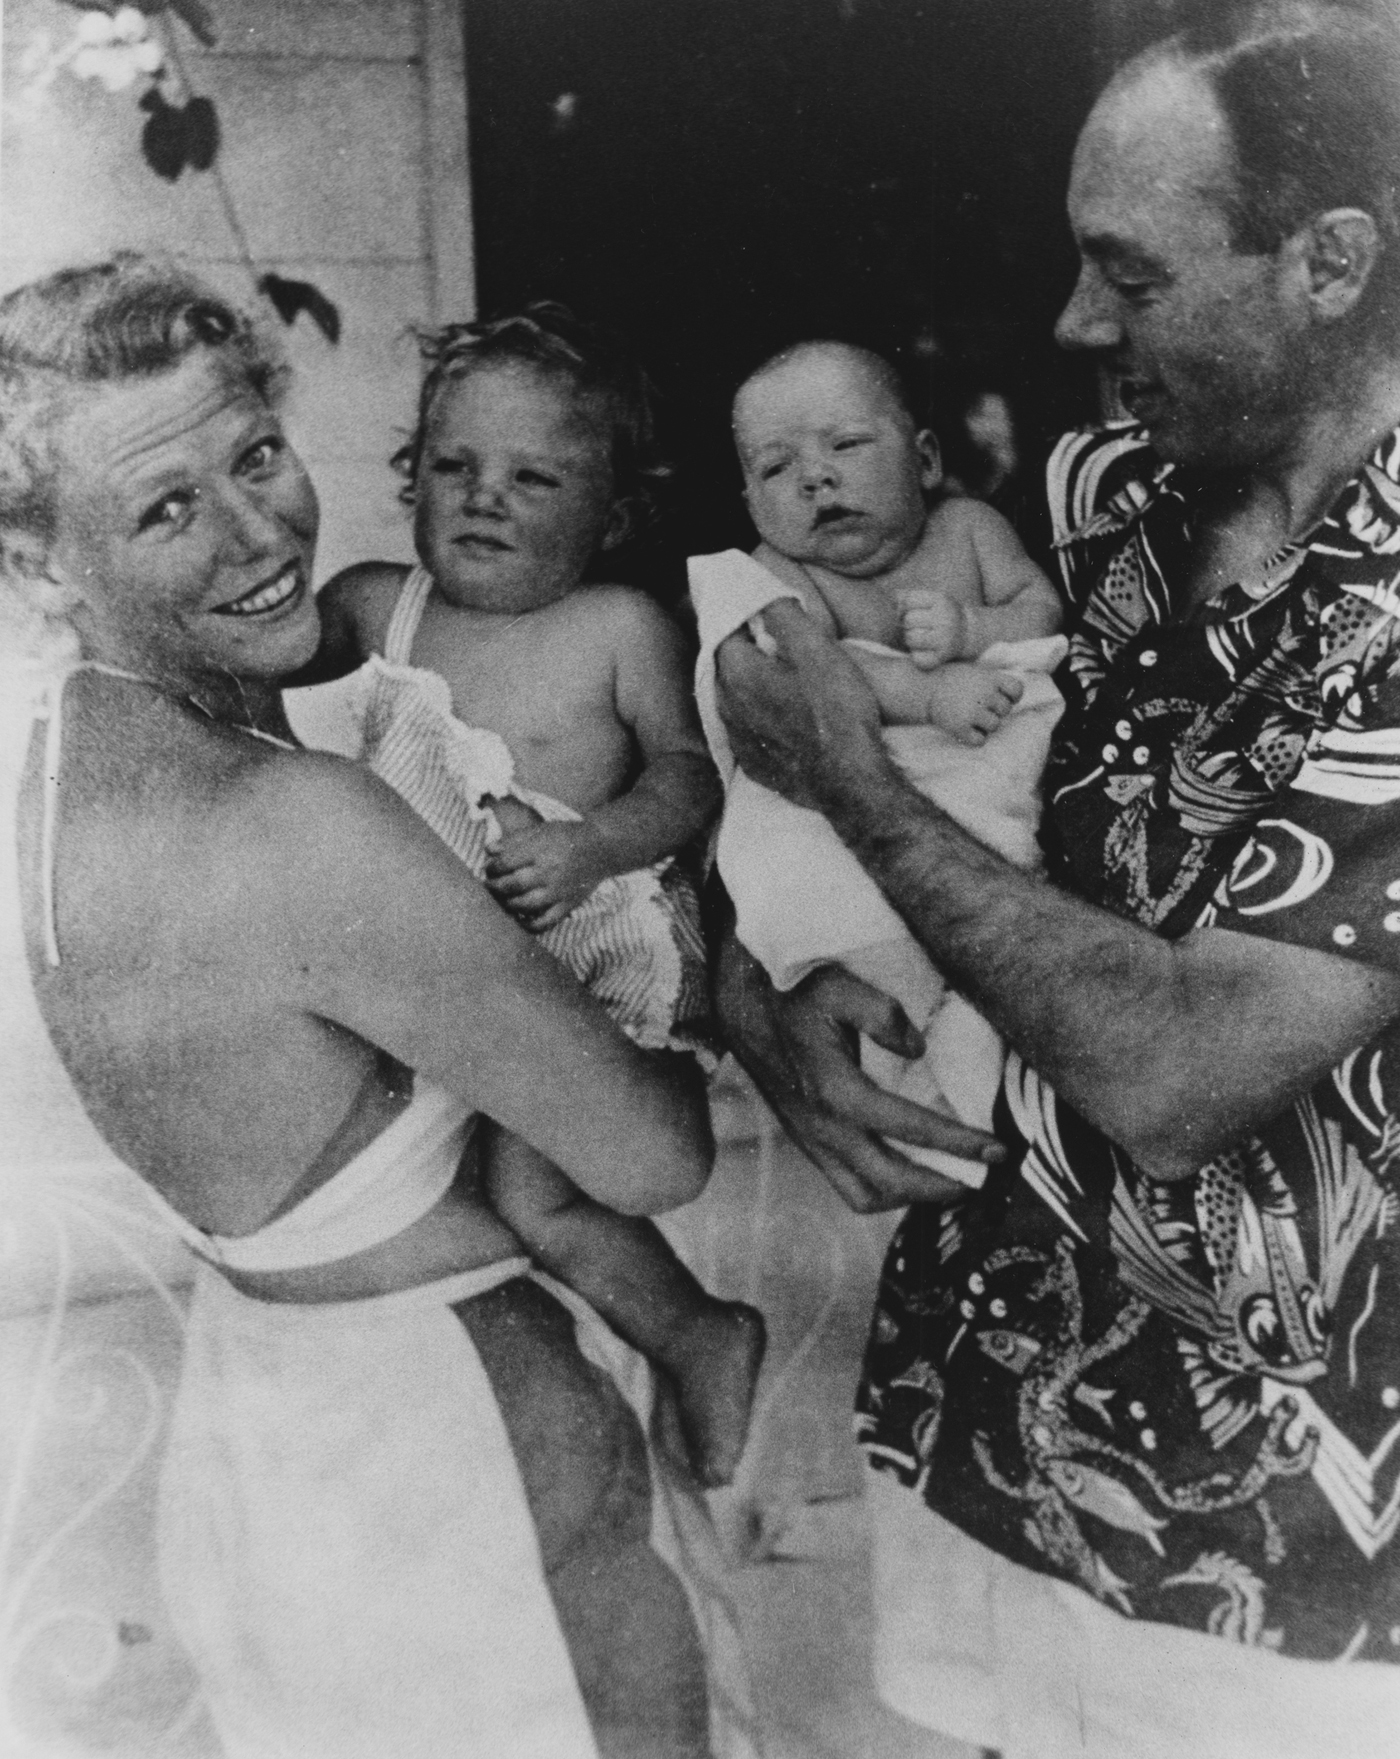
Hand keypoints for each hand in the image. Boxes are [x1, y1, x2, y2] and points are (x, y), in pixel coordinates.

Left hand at [485, 820, 611, 930]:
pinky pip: (545, 922)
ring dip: (507, 904)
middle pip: (511, 885)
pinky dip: (529, 925)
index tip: (489, 869)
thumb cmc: (567, 837)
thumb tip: (488, 850)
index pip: (505, 863)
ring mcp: (557, 892)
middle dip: (494, 887)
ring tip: (503, 899)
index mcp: (538, 851)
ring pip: (524, 905)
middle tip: (490, 886)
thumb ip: (513, 840)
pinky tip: (520, 919)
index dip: (491, 868)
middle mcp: (547, 872)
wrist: (601, 848)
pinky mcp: (567, 905)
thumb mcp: (539, 830)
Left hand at [715, 600, 890, 808]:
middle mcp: (726, 706)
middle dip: (743, 648)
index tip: (762, 611)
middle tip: (770, 640)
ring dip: (747, 683)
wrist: (849, 783)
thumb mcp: (818, 651)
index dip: (744, 616)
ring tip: (776, 676)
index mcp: (738, 673)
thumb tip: (761, 590)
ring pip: (732, 698)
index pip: (725, 629)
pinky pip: (745, 730)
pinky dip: (755, 716)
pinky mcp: (753, 764)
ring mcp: (738, 739)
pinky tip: (778, 715)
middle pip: (725, 664)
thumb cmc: (838, 713)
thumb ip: (784, 615)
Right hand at [716, 935, 1003, 1212]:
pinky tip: (910, 1173)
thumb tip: (916, 1048)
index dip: (957, 1143)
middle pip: (889, 1181)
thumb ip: (879, 1012)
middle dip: (943, 1186)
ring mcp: (811, 1139)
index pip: (908, 1129)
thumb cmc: (795, 990)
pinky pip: (845, 1185)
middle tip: (986, 1175)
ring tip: (952, 1181)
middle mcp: (822, 1126)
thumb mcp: (838, 983)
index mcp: (834, 1090)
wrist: (741, 1001)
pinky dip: (883, 1190)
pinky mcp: (806, 1141)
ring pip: (864, 1194)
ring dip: (912, 1197)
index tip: (997, 1148)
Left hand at [898, 590, 966, 668]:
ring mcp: (945, 639)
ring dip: (910, 639)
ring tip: (921, 638)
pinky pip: (917, 658)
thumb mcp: (930, 600)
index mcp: (941, 600)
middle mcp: (945, 619)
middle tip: (919, 626)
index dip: (906, 606)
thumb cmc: (939, 614)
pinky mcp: (942, 657)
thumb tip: (892, 600)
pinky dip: (917, 656)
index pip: (908, 600)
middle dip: (908, 624)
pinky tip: (926, 650)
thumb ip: (907, 598)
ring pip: (910, 638)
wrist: (965, 633)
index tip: (915, 610)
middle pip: (908, 620)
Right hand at [924, 664, 1023, 745]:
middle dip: (996, 711)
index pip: (1017, 689)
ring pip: (994, 726)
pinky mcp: (960, 727)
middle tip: (979, 707)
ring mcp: (973, 711)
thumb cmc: (951, 680)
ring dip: (986, 725)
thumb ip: (993, 682)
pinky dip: (975, 738)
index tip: (1003, 697)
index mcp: (989, 677)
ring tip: (971, 718)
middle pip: (1005, 710)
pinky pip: (980, 740)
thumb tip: (1010, 699)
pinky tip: (965, 728)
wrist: (924, 688)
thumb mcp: (974, 672)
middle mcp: (984, 694)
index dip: (1013, 696)